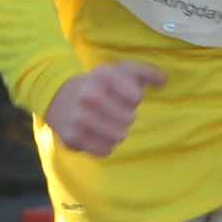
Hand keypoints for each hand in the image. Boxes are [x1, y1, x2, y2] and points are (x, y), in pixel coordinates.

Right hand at [43, 61, 165, 156]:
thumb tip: (164, 81)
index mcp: (103, 76)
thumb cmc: (98, 84)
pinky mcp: (72, 138)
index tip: (125, 95)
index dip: (134, 98)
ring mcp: (79, 118)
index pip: (136, 97)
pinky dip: (105, 145)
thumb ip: (145, 72)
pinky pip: (104, 150)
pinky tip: (96, 133)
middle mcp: (89, 96)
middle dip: (126, 116)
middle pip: (129, 119)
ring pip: (118, 136)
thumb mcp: (119, 70)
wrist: (56, 95)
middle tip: (113, 110)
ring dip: (117, 132)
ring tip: (106, 122)